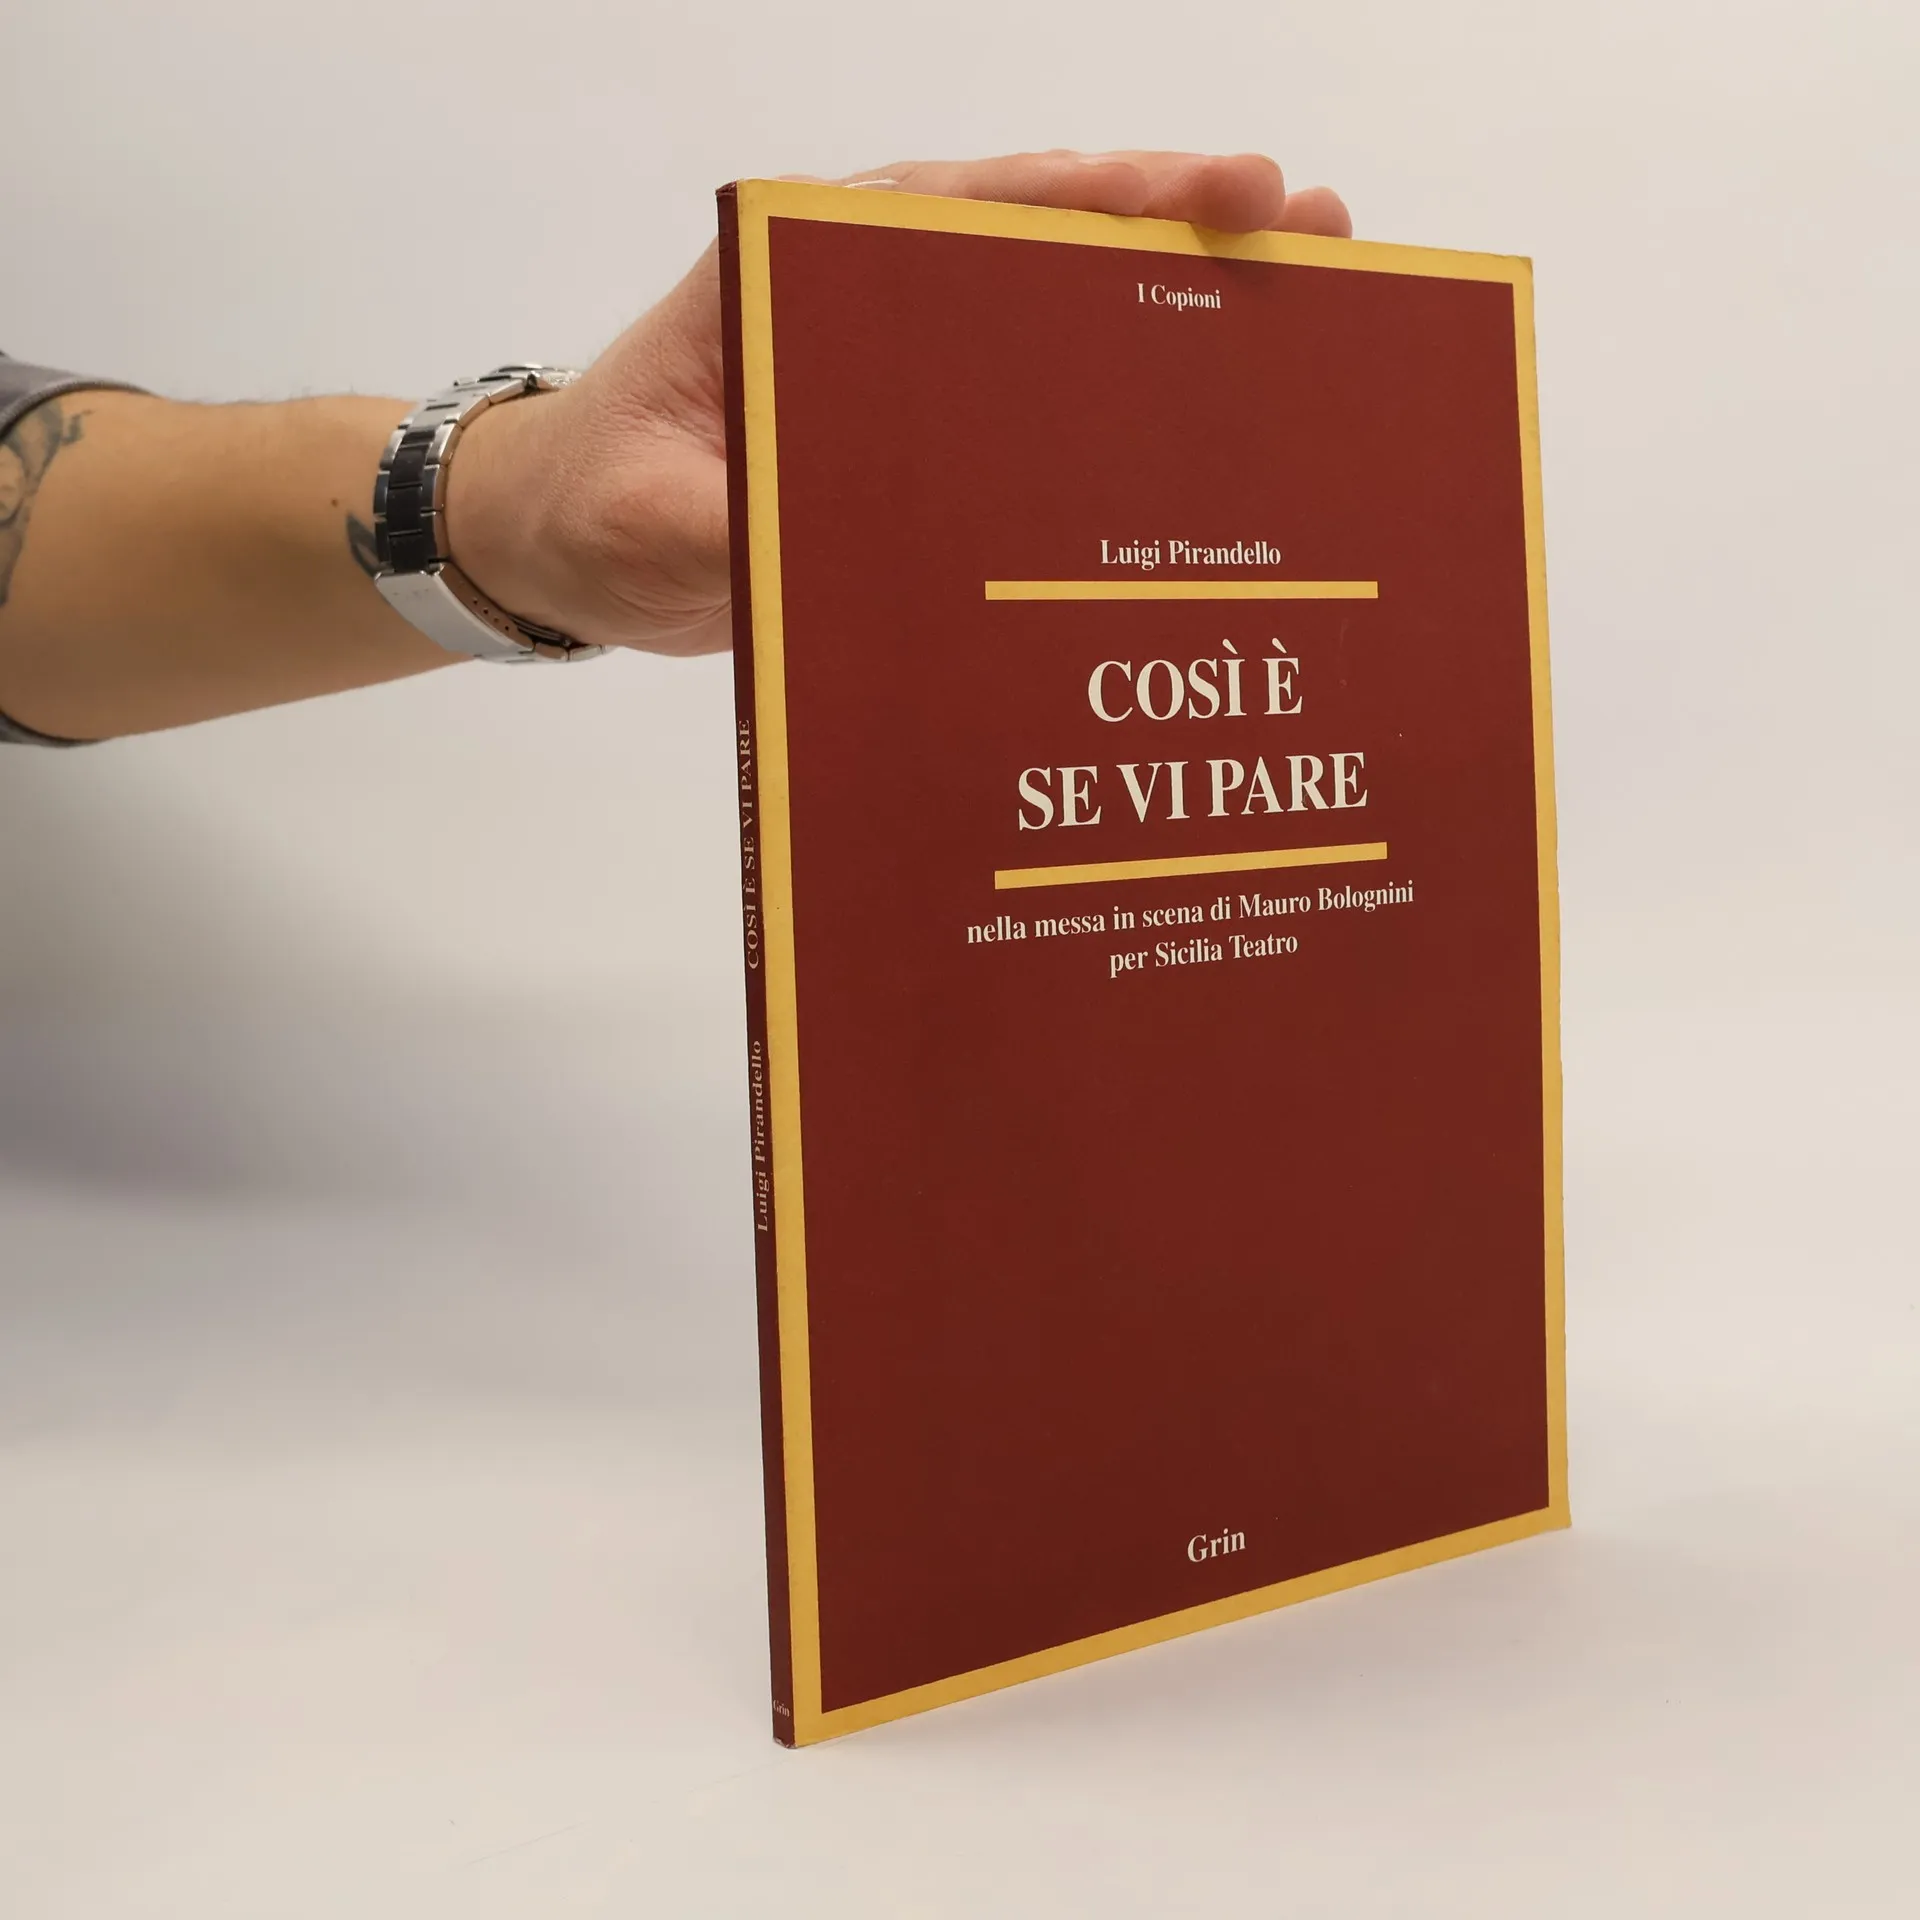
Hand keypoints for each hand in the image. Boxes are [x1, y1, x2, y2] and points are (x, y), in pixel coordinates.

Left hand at [448, 151, 1350, 657]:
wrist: (568, 547)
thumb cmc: (595, 503)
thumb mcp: (645, 518)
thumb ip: (730, 525)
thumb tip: (838, 539)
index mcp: (811, 274)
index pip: (972, 209)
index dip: (1098, 198)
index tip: (1214, 195)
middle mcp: (879, 303)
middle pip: (1047, 243)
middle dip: (1182, 232)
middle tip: (1316, 229)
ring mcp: (912, 372)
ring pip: (1063, 318)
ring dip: (1180, 314)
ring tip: (1318, 305)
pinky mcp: (928, 445)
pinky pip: (1043, 409)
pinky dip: (1130, 409)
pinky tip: (1219, 430)